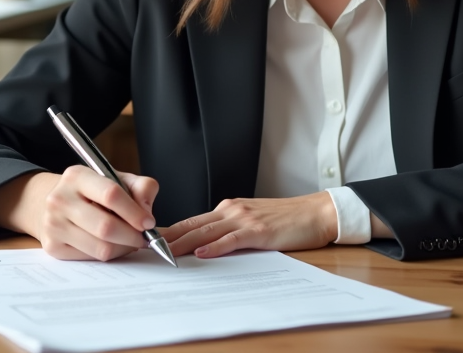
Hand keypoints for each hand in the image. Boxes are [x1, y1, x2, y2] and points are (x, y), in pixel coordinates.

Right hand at [10, 166, 159, 261]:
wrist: (59, 204)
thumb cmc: (94, 192)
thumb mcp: (117, 179)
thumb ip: (141, 187)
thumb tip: (146, 212)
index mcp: (77, 176)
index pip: (111, 194)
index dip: (134, 212)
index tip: (148, 223)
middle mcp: (60, 199)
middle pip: (106, 227)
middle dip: (132, 236)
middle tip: (143, 238)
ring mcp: (53, 224)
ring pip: (101, 247)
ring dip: (123, 248)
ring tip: (129, 241)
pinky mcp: (53, 246)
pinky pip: (92, 258)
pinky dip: (109, 255)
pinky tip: (112, 245)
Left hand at [160, 193, 337, 258]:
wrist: (315, 213)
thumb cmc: (286, 220)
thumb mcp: (252, 220)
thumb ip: (230, 229)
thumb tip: (205, 246)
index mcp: (229, 208)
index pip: (192, 221)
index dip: (170, 231)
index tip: (151, 242)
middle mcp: (233, 210)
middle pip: (193, 225)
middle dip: (168, 237)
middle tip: (147, 249)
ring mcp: (245, 219)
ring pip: (207, 231)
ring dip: (184, 243)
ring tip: (165, 253)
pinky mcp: (259, 231)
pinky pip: (233, 239)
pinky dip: (216, 246)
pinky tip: (202, 254)